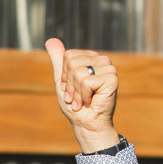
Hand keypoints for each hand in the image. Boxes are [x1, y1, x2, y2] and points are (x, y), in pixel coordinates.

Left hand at [45, 38, 119, 152]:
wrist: (87, 123)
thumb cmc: (75, 105)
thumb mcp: (63, 80)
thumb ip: (58, 60)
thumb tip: (50, 39)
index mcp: (91, 57)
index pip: (67, 56)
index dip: (65, 76)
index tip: (71, 89)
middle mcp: (102, 60)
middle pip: (72, 63)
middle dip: (70, 84)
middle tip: (77, 97)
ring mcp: (109, 68)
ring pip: (78, 72)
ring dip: (76, 92)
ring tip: (83, 100)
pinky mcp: (112, 78)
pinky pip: (86, 81)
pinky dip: (84, 96)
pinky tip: (91, 102)